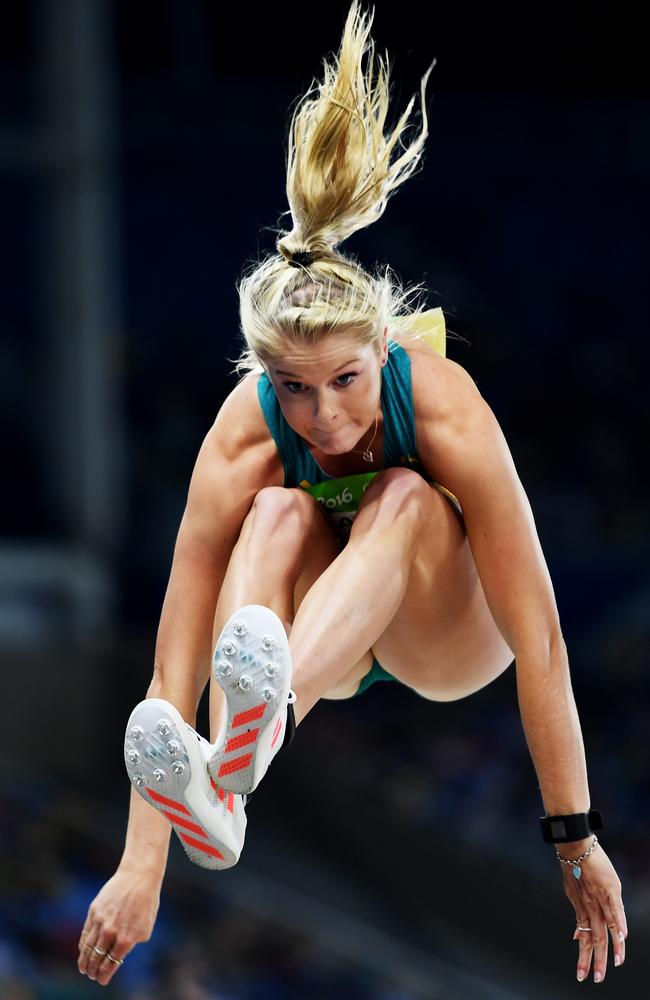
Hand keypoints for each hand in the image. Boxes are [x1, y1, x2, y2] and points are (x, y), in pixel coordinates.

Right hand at [77, 866, 160, 985]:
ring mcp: (100, 921)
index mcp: (125, 939)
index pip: (109, 965)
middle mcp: (110, 932)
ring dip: (84, 960)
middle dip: (93, 970)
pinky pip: (86, 932)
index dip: (103, 976)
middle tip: (91, 976)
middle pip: (96, 958)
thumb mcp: (144, 929)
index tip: (101, 981)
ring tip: (83, 969)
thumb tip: (118, 956)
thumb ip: (131, 944)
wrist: (138, 877)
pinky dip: (83, 944)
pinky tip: (83, 951)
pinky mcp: (93, 911)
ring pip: (87, 947)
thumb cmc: (146, 904)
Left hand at [560, 841, 626, 983]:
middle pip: (595, 940)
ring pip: (606, 928)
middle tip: (596, 979)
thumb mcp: (573, 896)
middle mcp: (591, 909)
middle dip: (596, 961)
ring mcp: (600, 900)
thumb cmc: (575, 870)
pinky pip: (615, 910)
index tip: (582, 974)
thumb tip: (575, 936)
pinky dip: (619, 924)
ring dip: (610, 949)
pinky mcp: (609, 890)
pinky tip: (622, 937)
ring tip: (612, 966)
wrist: (575, 849)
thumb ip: (578, 918)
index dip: (583, 957)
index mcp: (583, 912)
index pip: (584, 940)